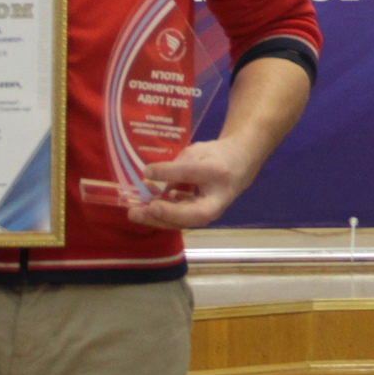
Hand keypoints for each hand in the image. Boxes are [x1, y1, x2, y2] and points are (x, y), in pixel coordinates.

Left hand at [129, 137, 261, 229]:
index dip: (169, 174)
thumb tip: (148, 177)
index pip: (191, 174)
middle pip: (191, 213)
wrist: (238, 167)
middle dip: (163, 213)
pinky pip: (181, 220)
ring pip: (183, 222)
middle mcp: (217, 198)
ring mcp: (211, 212)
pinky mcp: (201, 217)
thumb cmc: (216, 156)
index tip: (147, 172)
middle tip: (138, 210)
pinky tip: (145, 209)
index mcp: (217, 173)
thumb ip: (175, 166)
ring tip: (134, 213)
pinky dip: (162, 216)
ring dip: (157, 219)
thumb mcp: (197, 152)